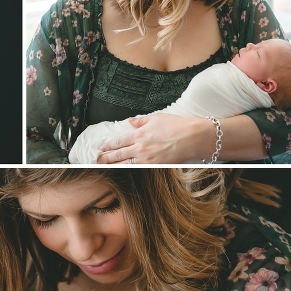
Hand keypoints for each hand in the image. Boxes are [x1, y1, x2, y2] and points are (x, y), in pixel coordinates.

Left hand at [96, 113, 211, 164]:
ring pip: (127, 164)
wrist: (192, 137)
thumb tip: (130, 121)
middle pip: (119, 155)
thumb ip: (141, 121)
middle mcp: (141, 148)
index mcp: (139, 134)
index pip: (119, 141)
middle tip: (97, 161)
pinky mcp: (156, 167)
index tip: (102, 148)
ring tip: (106, 168)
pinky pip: (139, 170)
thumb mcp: (156, 118)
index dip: (109, 145)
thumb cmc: (177, 126)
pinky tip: (125, 172)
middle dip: (106, 158)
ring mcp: (148, 159)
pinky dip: (130, 171)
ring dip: (115, 166)